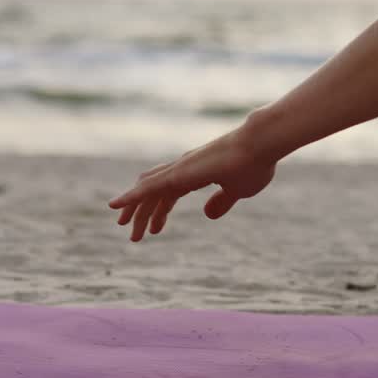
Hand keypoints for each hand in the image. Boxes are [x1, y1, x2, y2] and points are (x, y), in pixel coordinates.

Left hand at [108, 126, 276, 241]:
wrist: (262, 144)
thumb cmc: (255, 164)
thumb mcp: (237, 191)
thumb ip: (222, 202)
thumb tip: (208, 215)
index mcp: (195, 174)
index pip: (168, 194)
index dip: (160, 212)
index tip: (155, 230)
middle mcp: (182, 169)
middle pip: (153, 193)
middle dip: (141, 212)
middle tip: (133, 233)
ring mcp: (179, 169)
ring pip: (147, 192)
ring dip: (134, 210)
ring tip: (123, 227)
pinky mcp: (178, 173)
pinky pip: (148, 187)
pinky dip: (131, 196)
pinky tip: (116, 204)